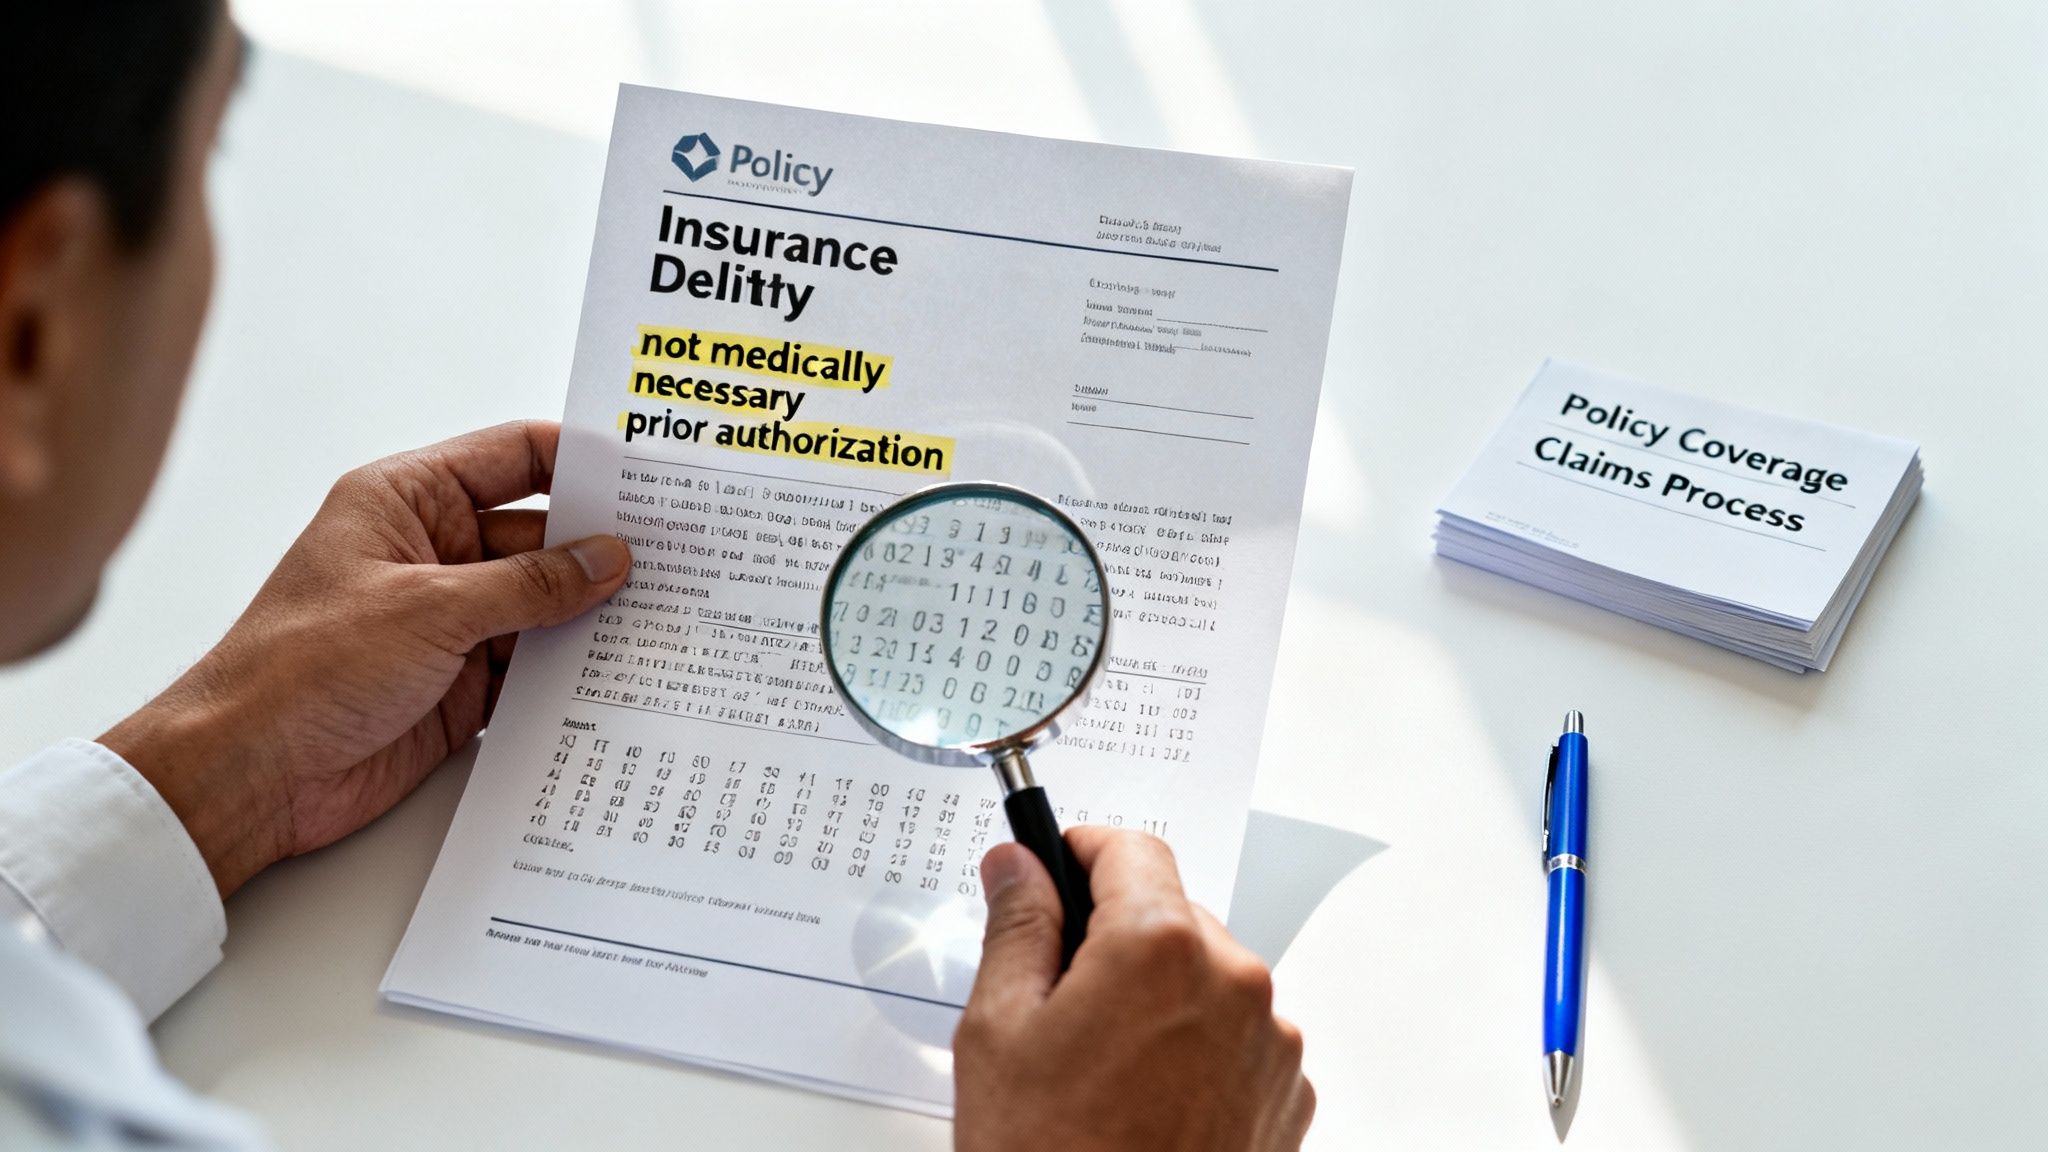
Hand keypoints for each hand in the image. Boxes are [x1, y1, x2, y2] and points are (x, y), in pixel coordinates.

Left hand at [101, 421, 629, 895]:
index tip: (648, 475)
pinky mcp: (460, 686)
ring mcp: (450, 623)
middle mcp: (433, 554)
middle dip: (603, 550)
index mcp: (407, 502)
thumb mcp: (429, 610)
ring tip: (668, 618)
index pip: (513, 457)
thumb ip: (528, 585)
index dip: (581, 459)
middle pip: (542, 536)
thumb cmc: (301, 669)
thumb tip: (607, 559)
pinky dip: (573, 675)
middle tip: (680, 558)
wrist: (249, 774)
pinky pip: (534, 669)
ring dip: (593, 618)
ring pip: (545, 607)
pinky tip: (622, 677)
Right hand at [954, 828, 1313, 1151]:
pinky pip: (1237, 1035)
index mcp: (1160, 948)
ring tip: (1099, 1066)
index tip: (1052, 868)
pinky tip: (1142, 1096)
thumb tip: (1017, 868)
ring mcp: (1269, 1043)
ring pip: (1206, 975)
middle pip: (1171, 913)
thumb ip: (1016, 927)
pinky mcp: (1286, 1095)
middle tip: (1056, 994)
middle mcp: (1234, 982)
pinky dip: (1194, 1046)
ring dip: (1158, 993)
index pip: (1131, 849)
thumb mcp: (1000, 1030)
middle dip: (1114, 936)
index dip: (1081, 851)